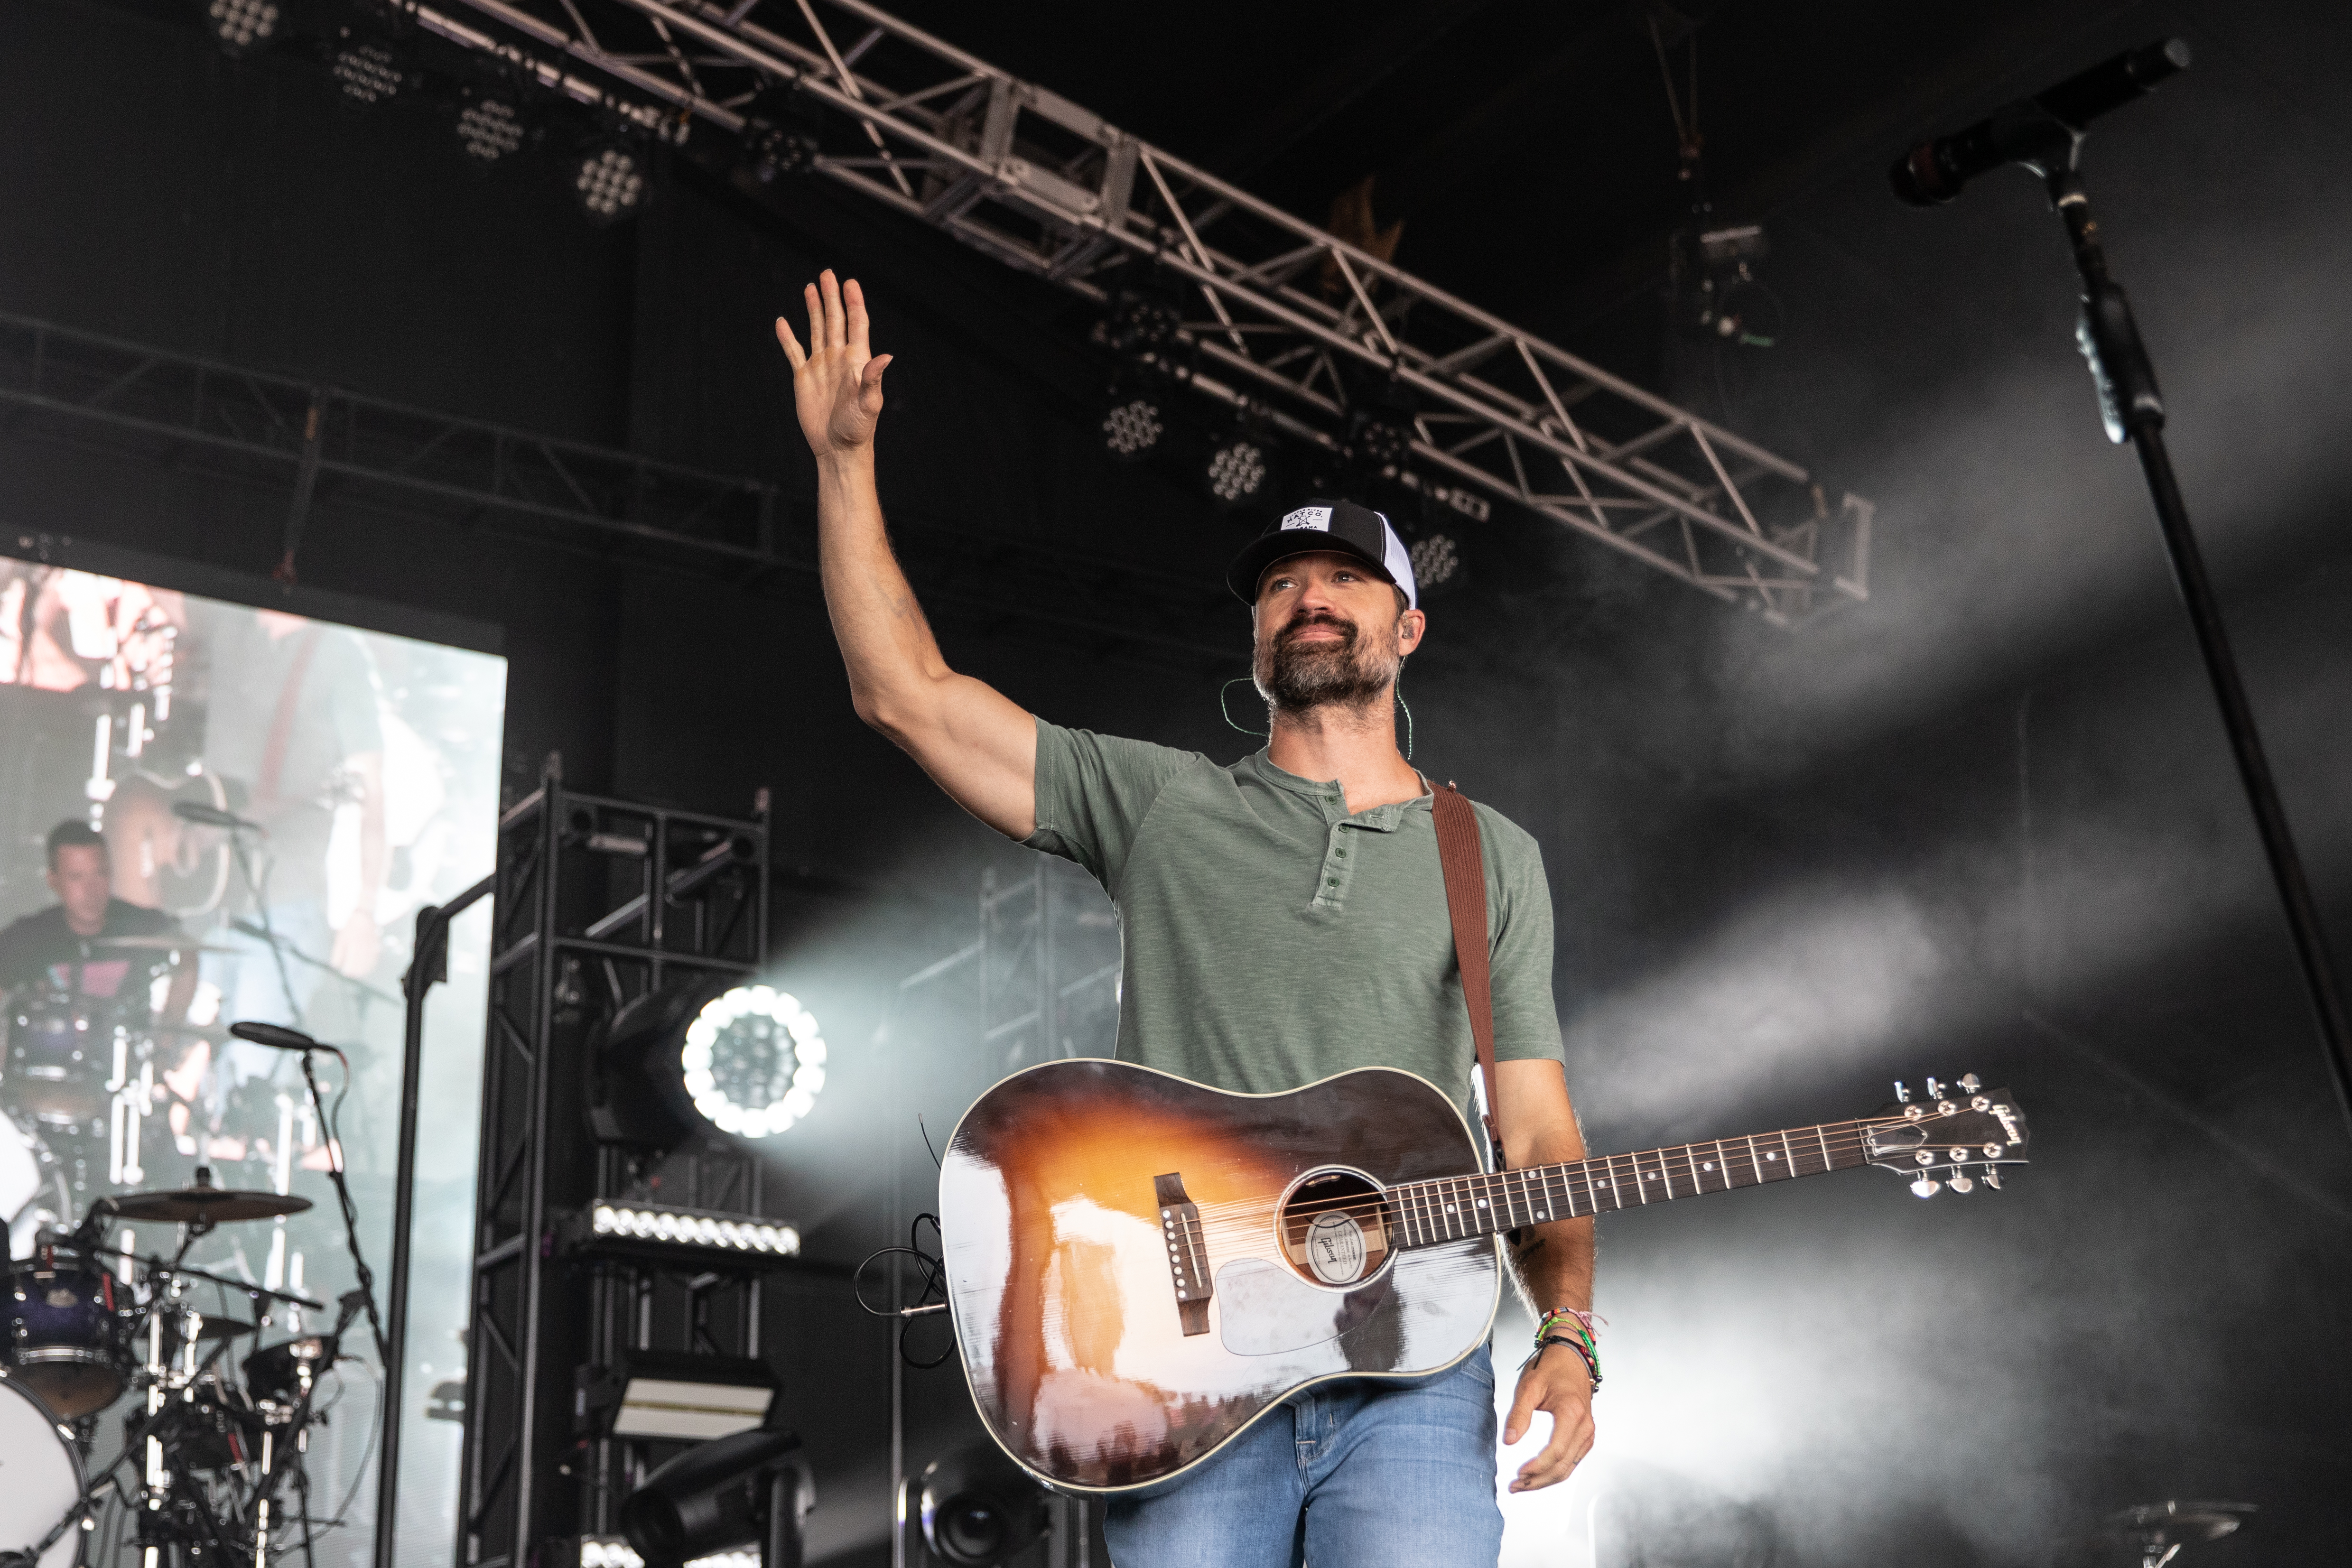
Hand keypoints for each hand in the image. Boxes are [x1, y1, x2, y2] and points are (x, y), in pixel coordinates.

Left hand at [331, 908, 380, 977]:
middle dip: (357, 970)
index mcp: (353, 942)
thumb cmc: (349, 928)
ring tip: (360, 974)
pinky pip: (375, 956)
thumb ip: (338, 953)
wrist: (363, 915)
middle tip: (352, 975)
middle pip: (361, 961)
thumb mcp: (340, 939)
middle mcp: (363, 944)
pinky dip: (372, 963)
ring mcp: (371, 944)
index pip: (352, 959)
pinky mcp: (376, 944)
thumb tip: (335, 966)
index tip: (346, 973)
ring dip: (365, 968)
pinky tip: (369, 968)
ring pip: (369, 960)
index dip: (349, 968)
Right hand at [775, 270, 893, 460]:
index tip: (850, 282)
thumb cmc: (859, 429)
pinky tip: (782, 322)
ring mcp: (821, 366)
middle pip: (834, 320)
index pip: (856, 324)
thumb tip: (886, 356)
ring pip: (816, 330)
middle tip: (828, 274)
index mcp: (856, 360)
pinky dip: (787, 338)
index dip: (854, 303)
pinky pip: (794, 352)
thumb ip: (873, 379)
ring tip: (810, 287)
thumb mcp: (869, 404)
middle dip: (831, 297)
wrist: (839, 449)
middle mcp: (838, 358)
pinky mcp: (804, 378)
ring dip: (813, 309)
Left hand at [1503, 1344, 1595, 1491]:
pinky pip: (1572, 1461)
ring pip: (1569, 1468)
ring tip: (1522, 1484)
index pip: (1555, 1452)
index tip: (1517, 1474)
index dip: (1536, 1468)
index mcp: (1572, 1413)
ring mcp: (1588, 1433)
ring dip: (1546, 1480)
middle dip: (1538, 1481)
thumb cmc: (1551, 1368)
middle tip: (1515, 1486)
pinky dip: (1555, 1471)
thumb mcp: (1529, 1387)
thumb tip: (1509, 1441)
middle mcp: (1584, 1427)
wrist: (1571, 1357)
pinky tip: (1538, 1474)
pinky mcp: (1585, 1436)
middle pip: (1563, 1466)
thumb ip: (1519, 1414)